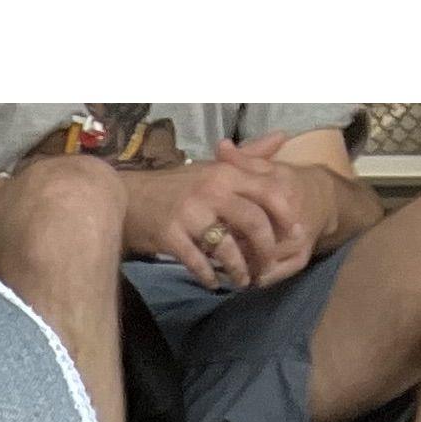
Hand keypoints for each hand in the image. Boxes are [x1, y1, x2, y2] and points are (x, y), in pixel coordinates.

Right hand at [122, 151, 314, 288]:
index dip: (286, 215)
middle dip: (266, 249)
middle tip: (268, 266)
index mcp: (225, 173)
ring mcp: (190, 214)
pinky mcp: (171, 236)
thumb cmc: (174, 184)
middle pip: (253, 222)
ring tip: (243, 281)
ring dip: (239, 269)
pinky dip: (209, 277)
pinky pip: (198, 262)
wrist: (126, 197)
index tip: (294, 234)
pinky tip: (214, 283)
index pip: (268, 191)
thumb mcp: (213, 165)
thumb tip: (283, 138)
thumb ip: (249, 156)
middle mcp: (211, 190)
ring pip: (227, 247)